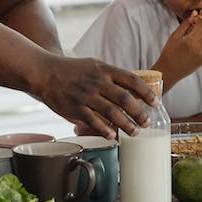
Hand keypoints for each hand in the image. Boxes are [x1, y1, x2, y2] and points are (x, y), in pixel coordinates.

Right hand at [36, 58, 155, 138]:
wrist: (45, 73)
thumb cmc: (72, 70)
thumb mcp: (95, 65)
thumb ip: (113, 77)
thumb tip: (133, 89)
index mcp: (105, 70)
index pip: (132, 80)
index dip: (146, 93)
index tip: (156, 103)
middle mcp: (97, 82)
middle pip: (125, 99)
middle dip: (139, 113)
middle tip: (147, 123)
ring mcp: (86, 96)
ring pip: (112, 113)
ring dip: (126, 124)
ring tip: (135, 132)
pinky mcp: (75, 109)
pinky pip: (93, 121)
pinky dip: (105, 130)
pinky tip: (113, 136)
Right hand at [156, 10, 201, 83]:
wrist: (169, 71)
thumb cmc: (169, 53)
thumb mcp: (175, 36)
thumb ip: (186, 23)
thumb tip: (196, 13)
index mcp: (190, 42)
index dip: (200, 17)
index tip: (194, 17)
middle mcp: (201, 49)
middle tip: (198, 20)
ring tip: (201, 31)